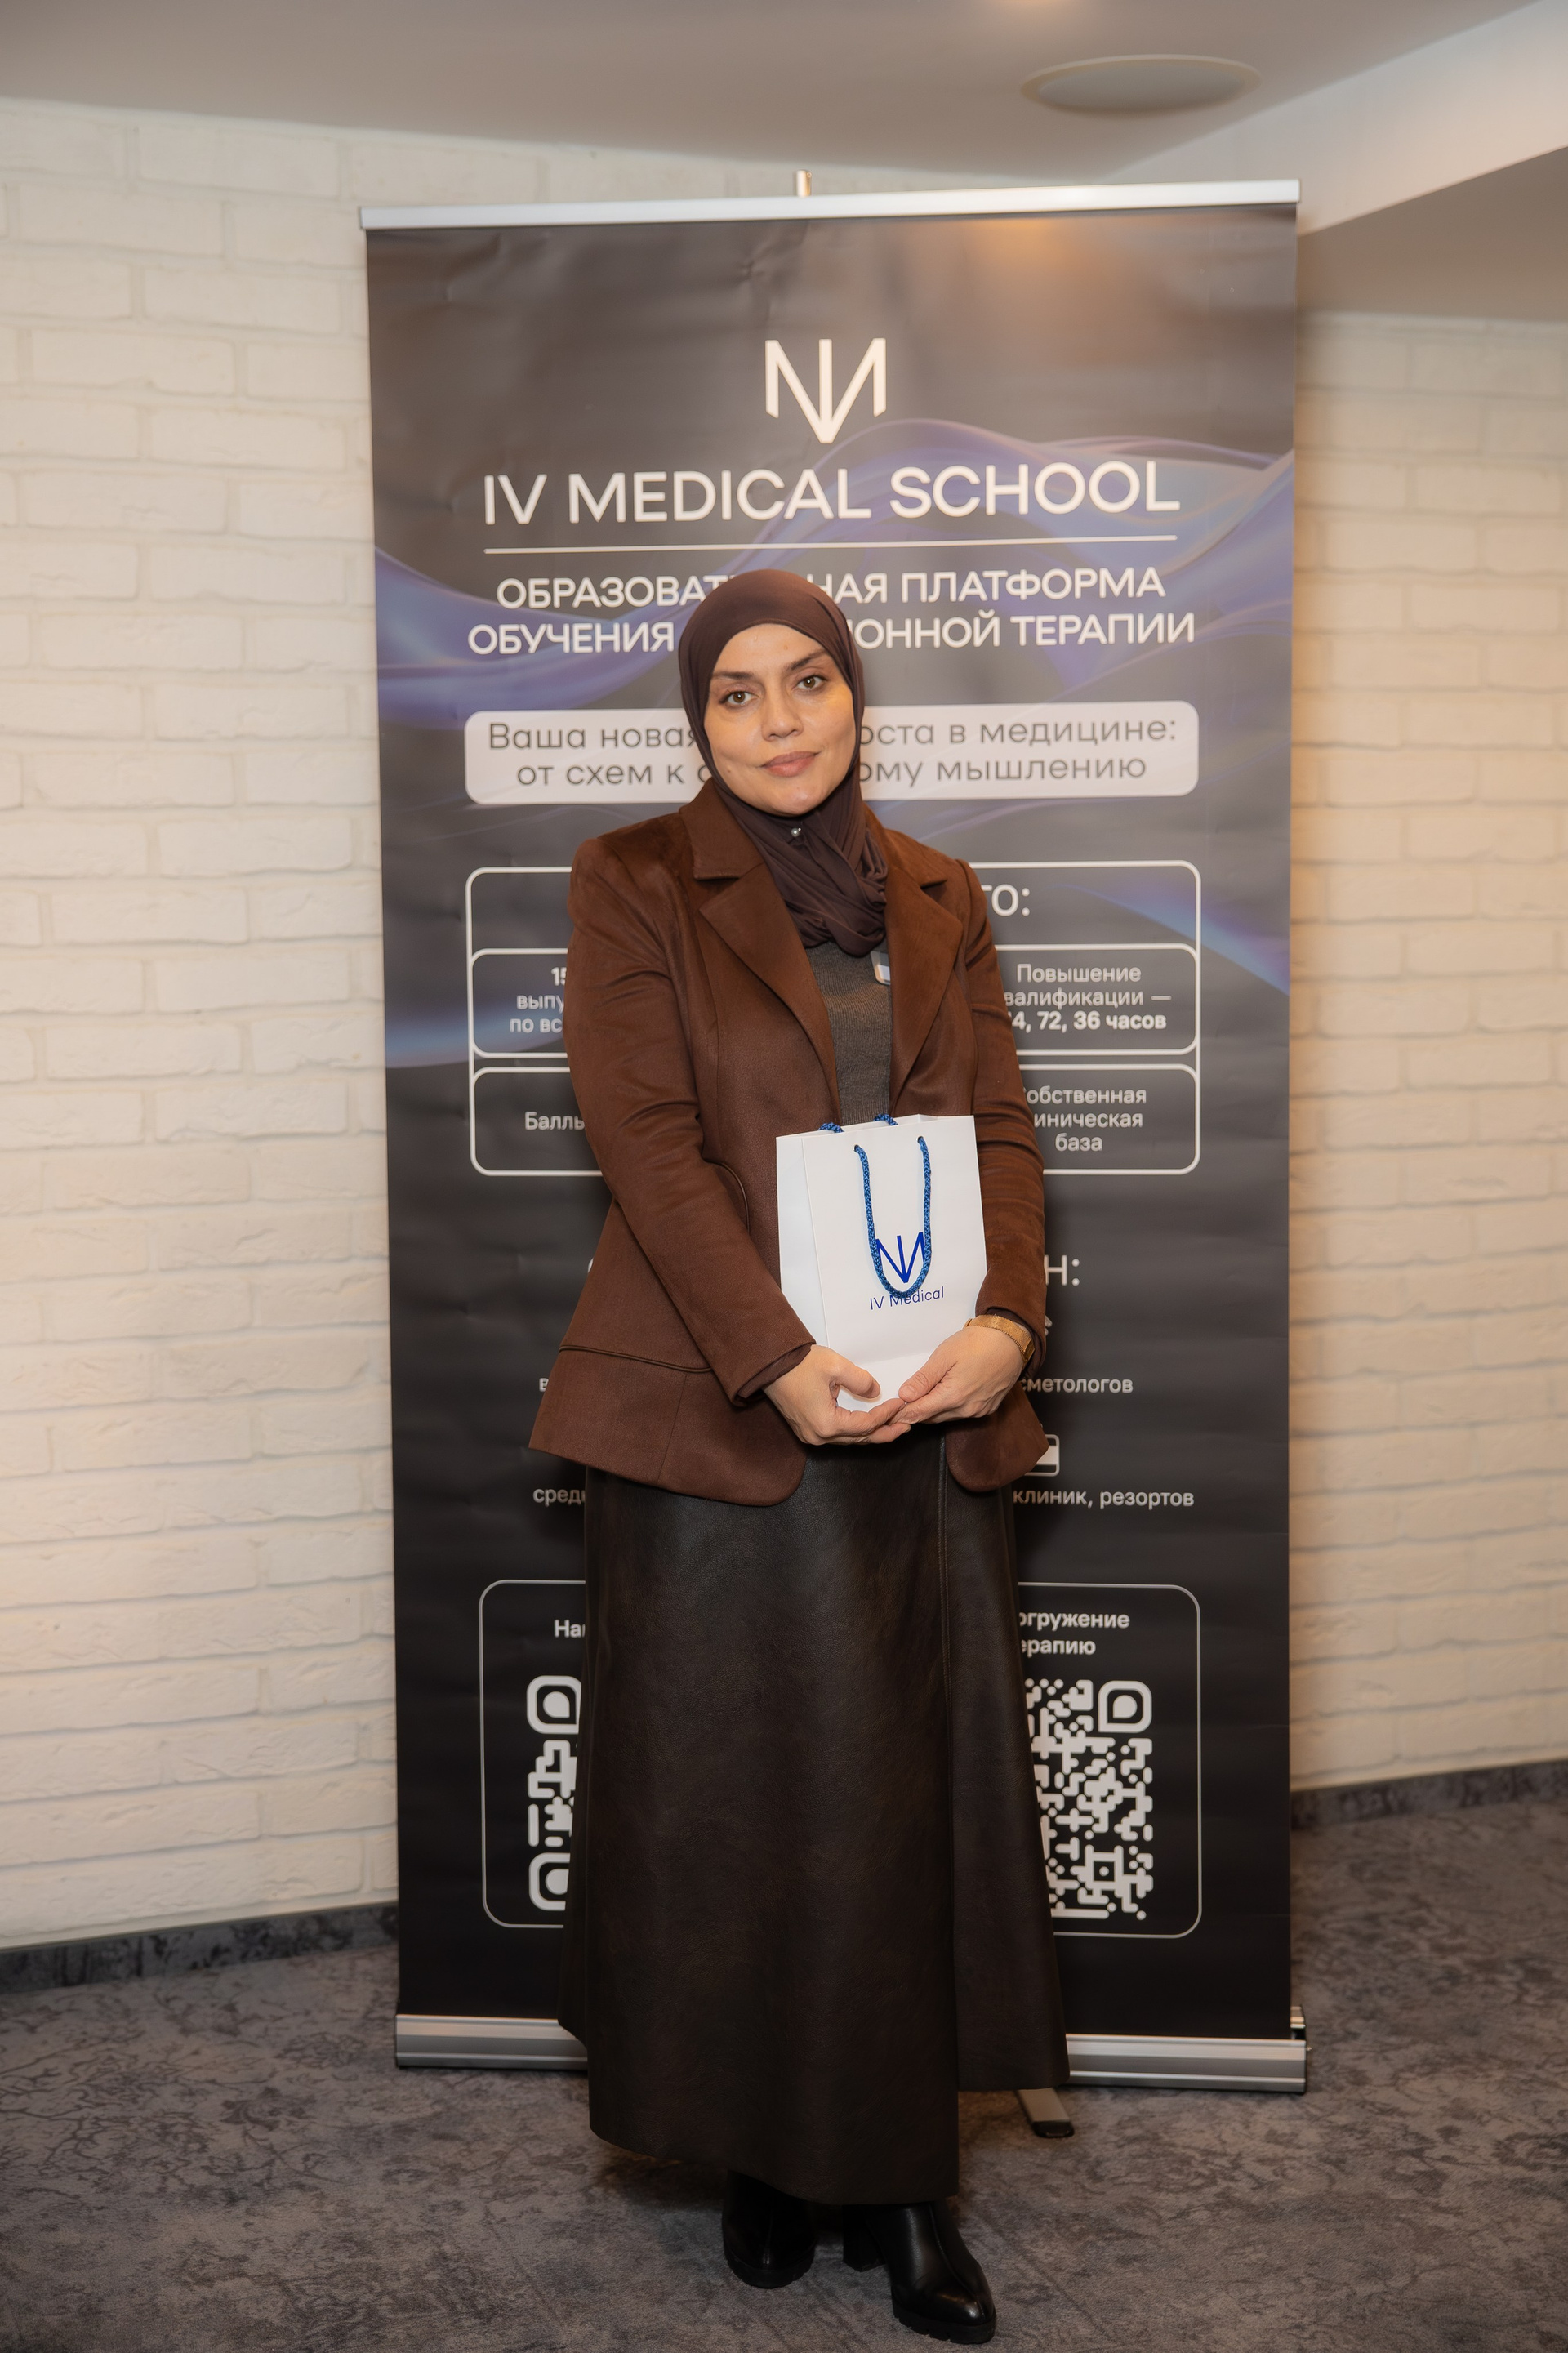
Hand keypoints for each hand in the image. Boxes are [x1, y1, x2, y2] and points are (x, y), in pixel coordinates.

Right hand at [765, 1345, 907, 1445]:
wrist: (769, 1365)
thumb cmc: (799, 1365)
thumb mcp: (836, 1366)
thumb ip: (861, 1381)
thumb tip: (875, 1393)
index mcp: (826, 1424)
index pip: (866, 1425)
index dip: (886, 1414)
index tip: (901, 1403)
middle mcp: (818, 1436)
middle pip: (859, 1438)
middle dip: (884, 1432)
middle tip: (906, 1425)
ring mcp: (810, 1435)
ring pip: (849, 1439)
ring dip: (871, 1433)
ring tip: (892, 1426)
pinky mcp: (806, 1429)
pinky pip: (837, 1435)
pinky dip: (855, 1430)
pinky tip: (867, 1424)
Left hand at [884, 1325, 1023, 1433]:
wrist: (1011, 1340)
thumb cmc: (978, 1343)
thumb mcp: (945, 1355)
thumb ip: (924, 1379)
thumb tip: (904, 1395)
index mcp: (953, 1397)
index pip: (919, 1413)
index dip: (901, 1413)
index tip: (887, 1413)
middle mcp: (966, 1410)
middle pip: (931, 1417)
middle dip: (914, 1413)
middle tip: (897, 1406)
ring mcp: (979, 1411)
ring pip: (945, 1417)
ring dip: (931, 1410)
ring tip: (917, 1400)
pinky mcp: (987, 1408)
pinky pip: (960, 1413)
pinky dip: (948, 1408)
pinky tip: (942, 1396)